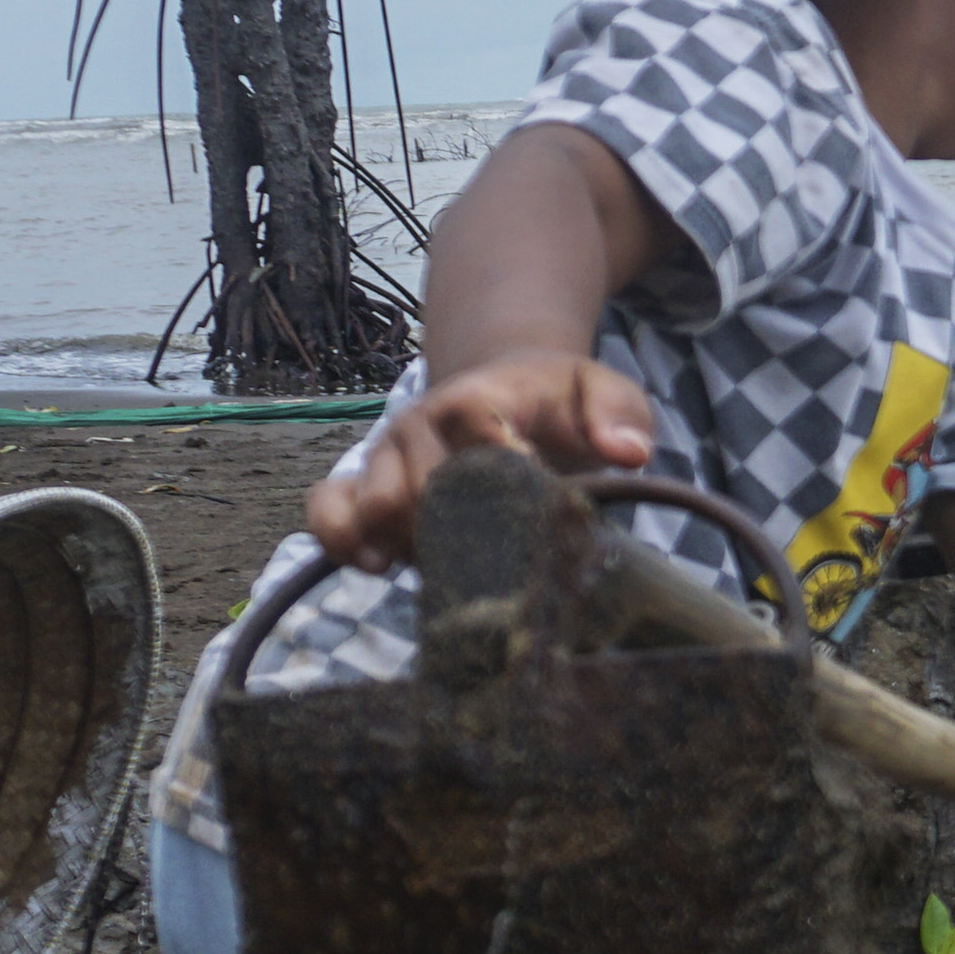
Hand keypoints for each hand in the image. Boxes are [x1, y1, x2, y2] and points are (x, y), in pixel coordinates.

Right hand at [304, 351, 656, 570]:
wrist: (505, 387)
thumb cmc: (557, 402)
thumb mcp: (603, 392)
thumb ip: (621, 414)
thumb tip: (627, 452)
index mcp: (479, 396)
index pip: (471, 423)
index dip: (498, 464)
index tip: (532, 498)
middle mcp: (420, 421)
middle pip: (419, 484)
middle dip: (462, 528)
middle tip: (507, 553)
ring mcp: (385, 451)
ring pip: (376, 506)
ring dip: (413, 545)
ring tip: (456, 563)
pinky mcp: (361, 480)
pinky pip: (327, 510)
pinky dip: (345, 542)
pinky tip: (383, 566)